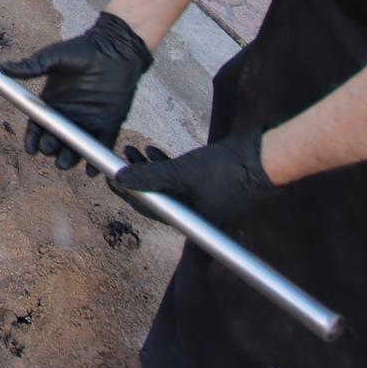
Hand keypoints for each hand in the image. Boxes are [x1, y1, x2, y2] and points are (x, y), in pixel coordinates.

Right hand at [0, 12, 151, 170]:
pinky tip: (91, 170)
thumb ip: (31, 66)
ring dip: (70, 157)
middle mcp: (69, 115)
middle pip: (56, 139)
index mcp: (54, 102)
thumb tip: (3, 67)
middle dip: (51, 148)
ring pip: (76, 146)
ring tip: (65, 162)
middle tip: (50, 150)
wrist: (115, 48)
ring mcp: (89, 121)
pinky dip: (96, 159)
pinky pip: (101, 145)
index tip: (31, 149)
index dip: (33, 139)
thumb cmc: (83, 50)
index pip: (39, 126)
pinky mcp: (109, 124)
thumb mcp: (54, 57)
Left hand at [112, 130, 277, 226]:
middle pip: (151, 196)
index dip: (122, 189)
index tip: (105, 174)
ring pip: (163, 185)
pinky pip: (177, 179)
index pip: (143, 206)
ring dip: (146, 168)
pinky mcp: (205, 186)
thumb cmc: (225, 170)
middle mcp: (189, 213)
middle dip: (132, 176)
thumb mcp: (182, 172)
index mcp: (183, 218)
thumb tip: (119, 178)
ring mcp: (198, 200)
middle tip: (116, 158)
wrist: (261, 162)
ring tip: (132, 149)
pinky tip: (153, 150)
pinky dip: (163, 166)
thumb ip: (150, 176)